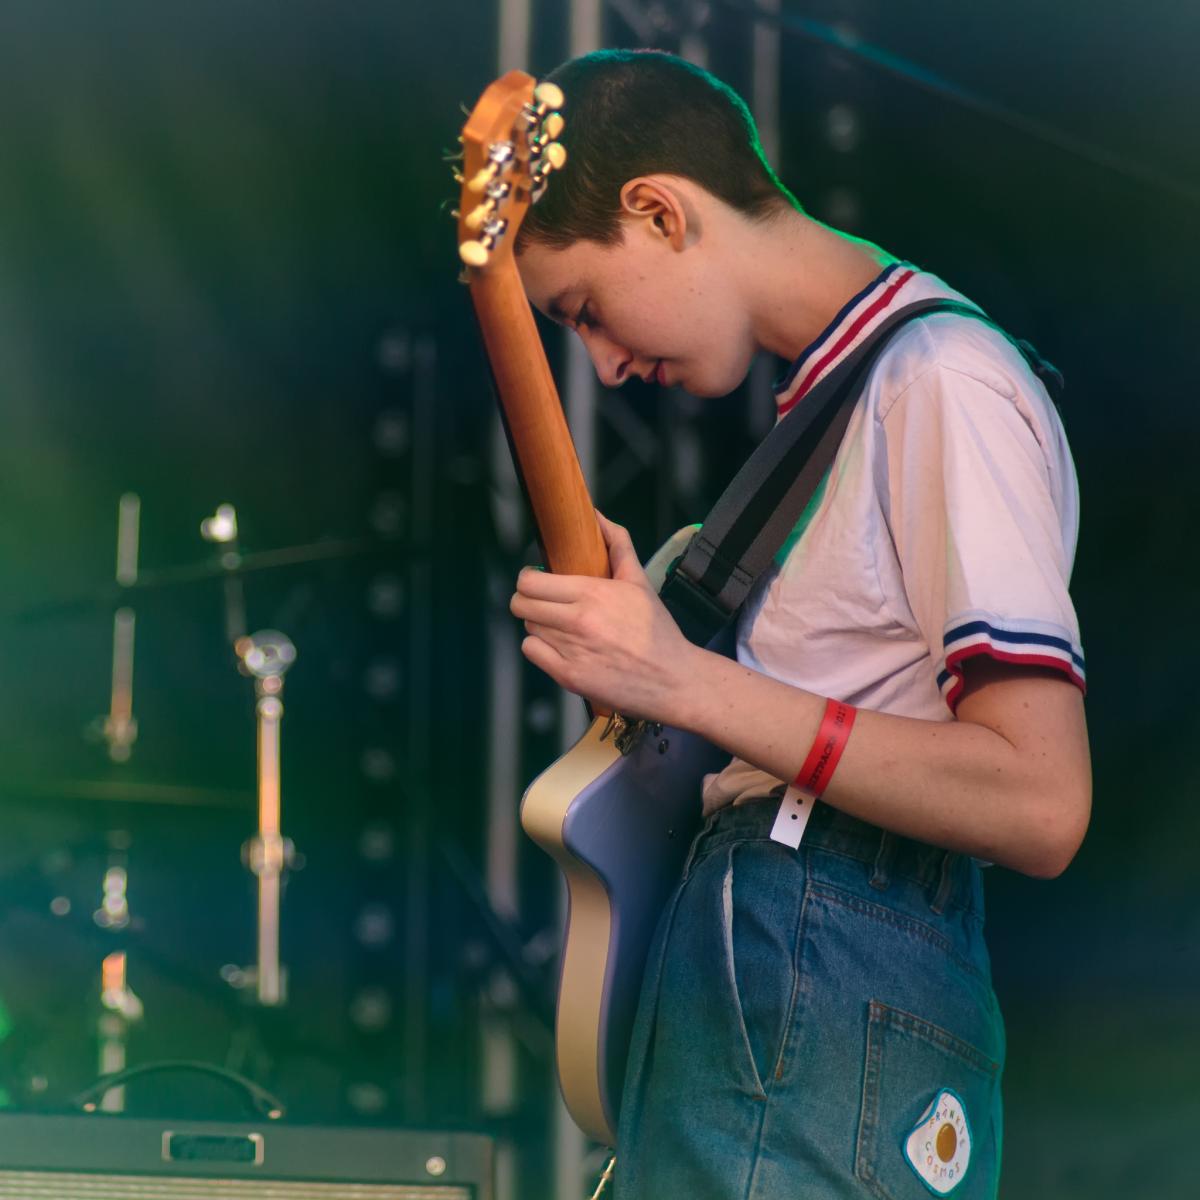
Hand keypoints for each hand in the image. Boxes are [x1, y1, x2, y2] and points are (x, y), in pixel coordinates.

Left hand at [510, 512, 698, 722]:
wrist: (673, 678)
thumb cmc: (656, 630)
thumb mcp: (639, 582)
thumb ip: (617, 544)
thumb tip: (597, 516)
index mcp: (592, 593)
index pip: (530, 581)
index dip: (529, 579)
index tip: (538, 581)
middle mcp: (578, 621)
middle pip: (521, 604)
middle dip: (528, 600)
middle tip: (544, 603)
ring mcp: (571, 651)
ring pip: (529, 628)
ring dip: (540, 625)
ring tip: (561, 626)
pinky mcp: (569, 676)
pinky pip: (532, 653)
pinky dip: (541, 649)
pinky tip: (561, 646)